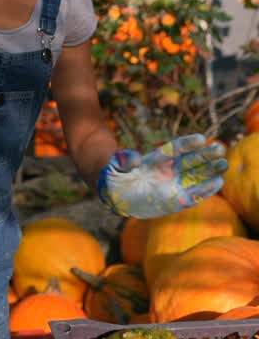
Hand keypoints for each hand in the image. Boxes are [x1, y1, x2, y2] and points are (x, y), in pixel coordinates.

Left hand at [97, 134, 226, 218]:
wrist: (114, 192)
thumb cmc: (114, 174)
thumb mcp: (115, 166)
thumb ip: (124, 160)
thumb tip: (134, 158)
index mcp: (155, 159)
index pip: (174, 149)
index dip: (187, 144)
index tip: (201, 138)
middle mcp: (166, 170)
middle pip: (189, 160)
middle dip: (204, 155)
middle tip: (220, 149)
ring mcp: (171, 184)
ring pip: (194, 176)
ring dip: (209, 171)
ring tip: (224, 164)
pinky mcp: (174, 200)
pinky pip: (192, 195)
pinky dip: (204, 190)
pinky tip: (217, 183)